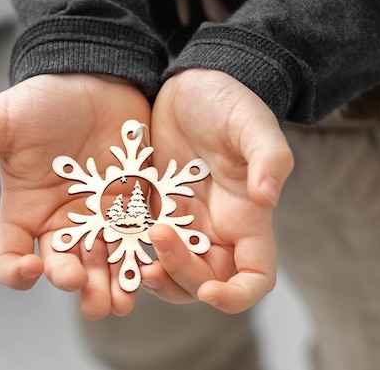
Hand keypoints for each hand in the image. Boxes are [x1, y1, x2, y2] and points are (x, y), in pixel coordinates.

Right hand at [0, 74, 150, 317]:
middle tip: (85, 288)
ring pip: (102, 267)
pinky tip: (150, 271)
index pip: (10, 258)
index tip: (33, 265)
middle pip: (62, 270)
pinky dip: (141, 261)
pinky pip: (136, 243)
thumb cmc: (41, 100)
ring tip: (120, 302)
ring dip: (109, 288)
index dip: (16, 272)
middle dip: (73, 285)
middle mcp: (61, 223)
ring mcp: (99, 219)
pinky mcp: (133, 208)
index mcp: (24, 212)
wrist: (94, 80)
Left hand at [142, 69, 293, 312]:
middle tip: (157, 243)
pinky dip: (130, 255)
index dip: (237, 296)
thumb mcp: (252, 122)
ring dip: (154, 276)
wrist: (192, 84)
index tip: (210, 291)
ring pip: (171, 272)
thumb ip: (268, 157)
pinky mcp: (153, 208)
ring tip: (133, 262)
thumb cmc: (229, 100)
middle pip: (206, 281)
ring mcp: (183, 222)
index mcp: (247, 218)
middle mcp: (216, 229)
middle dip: (183, 277)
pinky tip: (111, 247)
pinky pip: (141, 245)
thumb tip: (268, 197)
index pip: (254, 277)